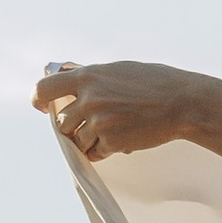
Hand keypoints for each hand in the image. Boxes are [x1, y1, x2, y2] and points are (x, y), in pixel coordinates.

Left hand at [33, 59, 209, 159]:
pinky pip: (94, 153)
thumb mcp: (118, 69)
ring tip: (114, 129)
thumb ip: (89, 74)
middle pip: (61, 122)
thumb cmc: (154, 82)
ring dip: (90, 140)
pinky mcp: (110, 141)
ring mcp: (98, 121)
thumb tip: (63, 71)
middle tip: (94, 122)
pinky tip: (121, 138)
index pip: (45, 88)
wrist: (182, 102)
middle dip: (74, 125)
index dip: (39, 99)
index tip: (41, 106)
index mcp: (88, 77)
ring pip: (77, 140)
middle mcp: (88, 98)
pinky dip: (104, 150)